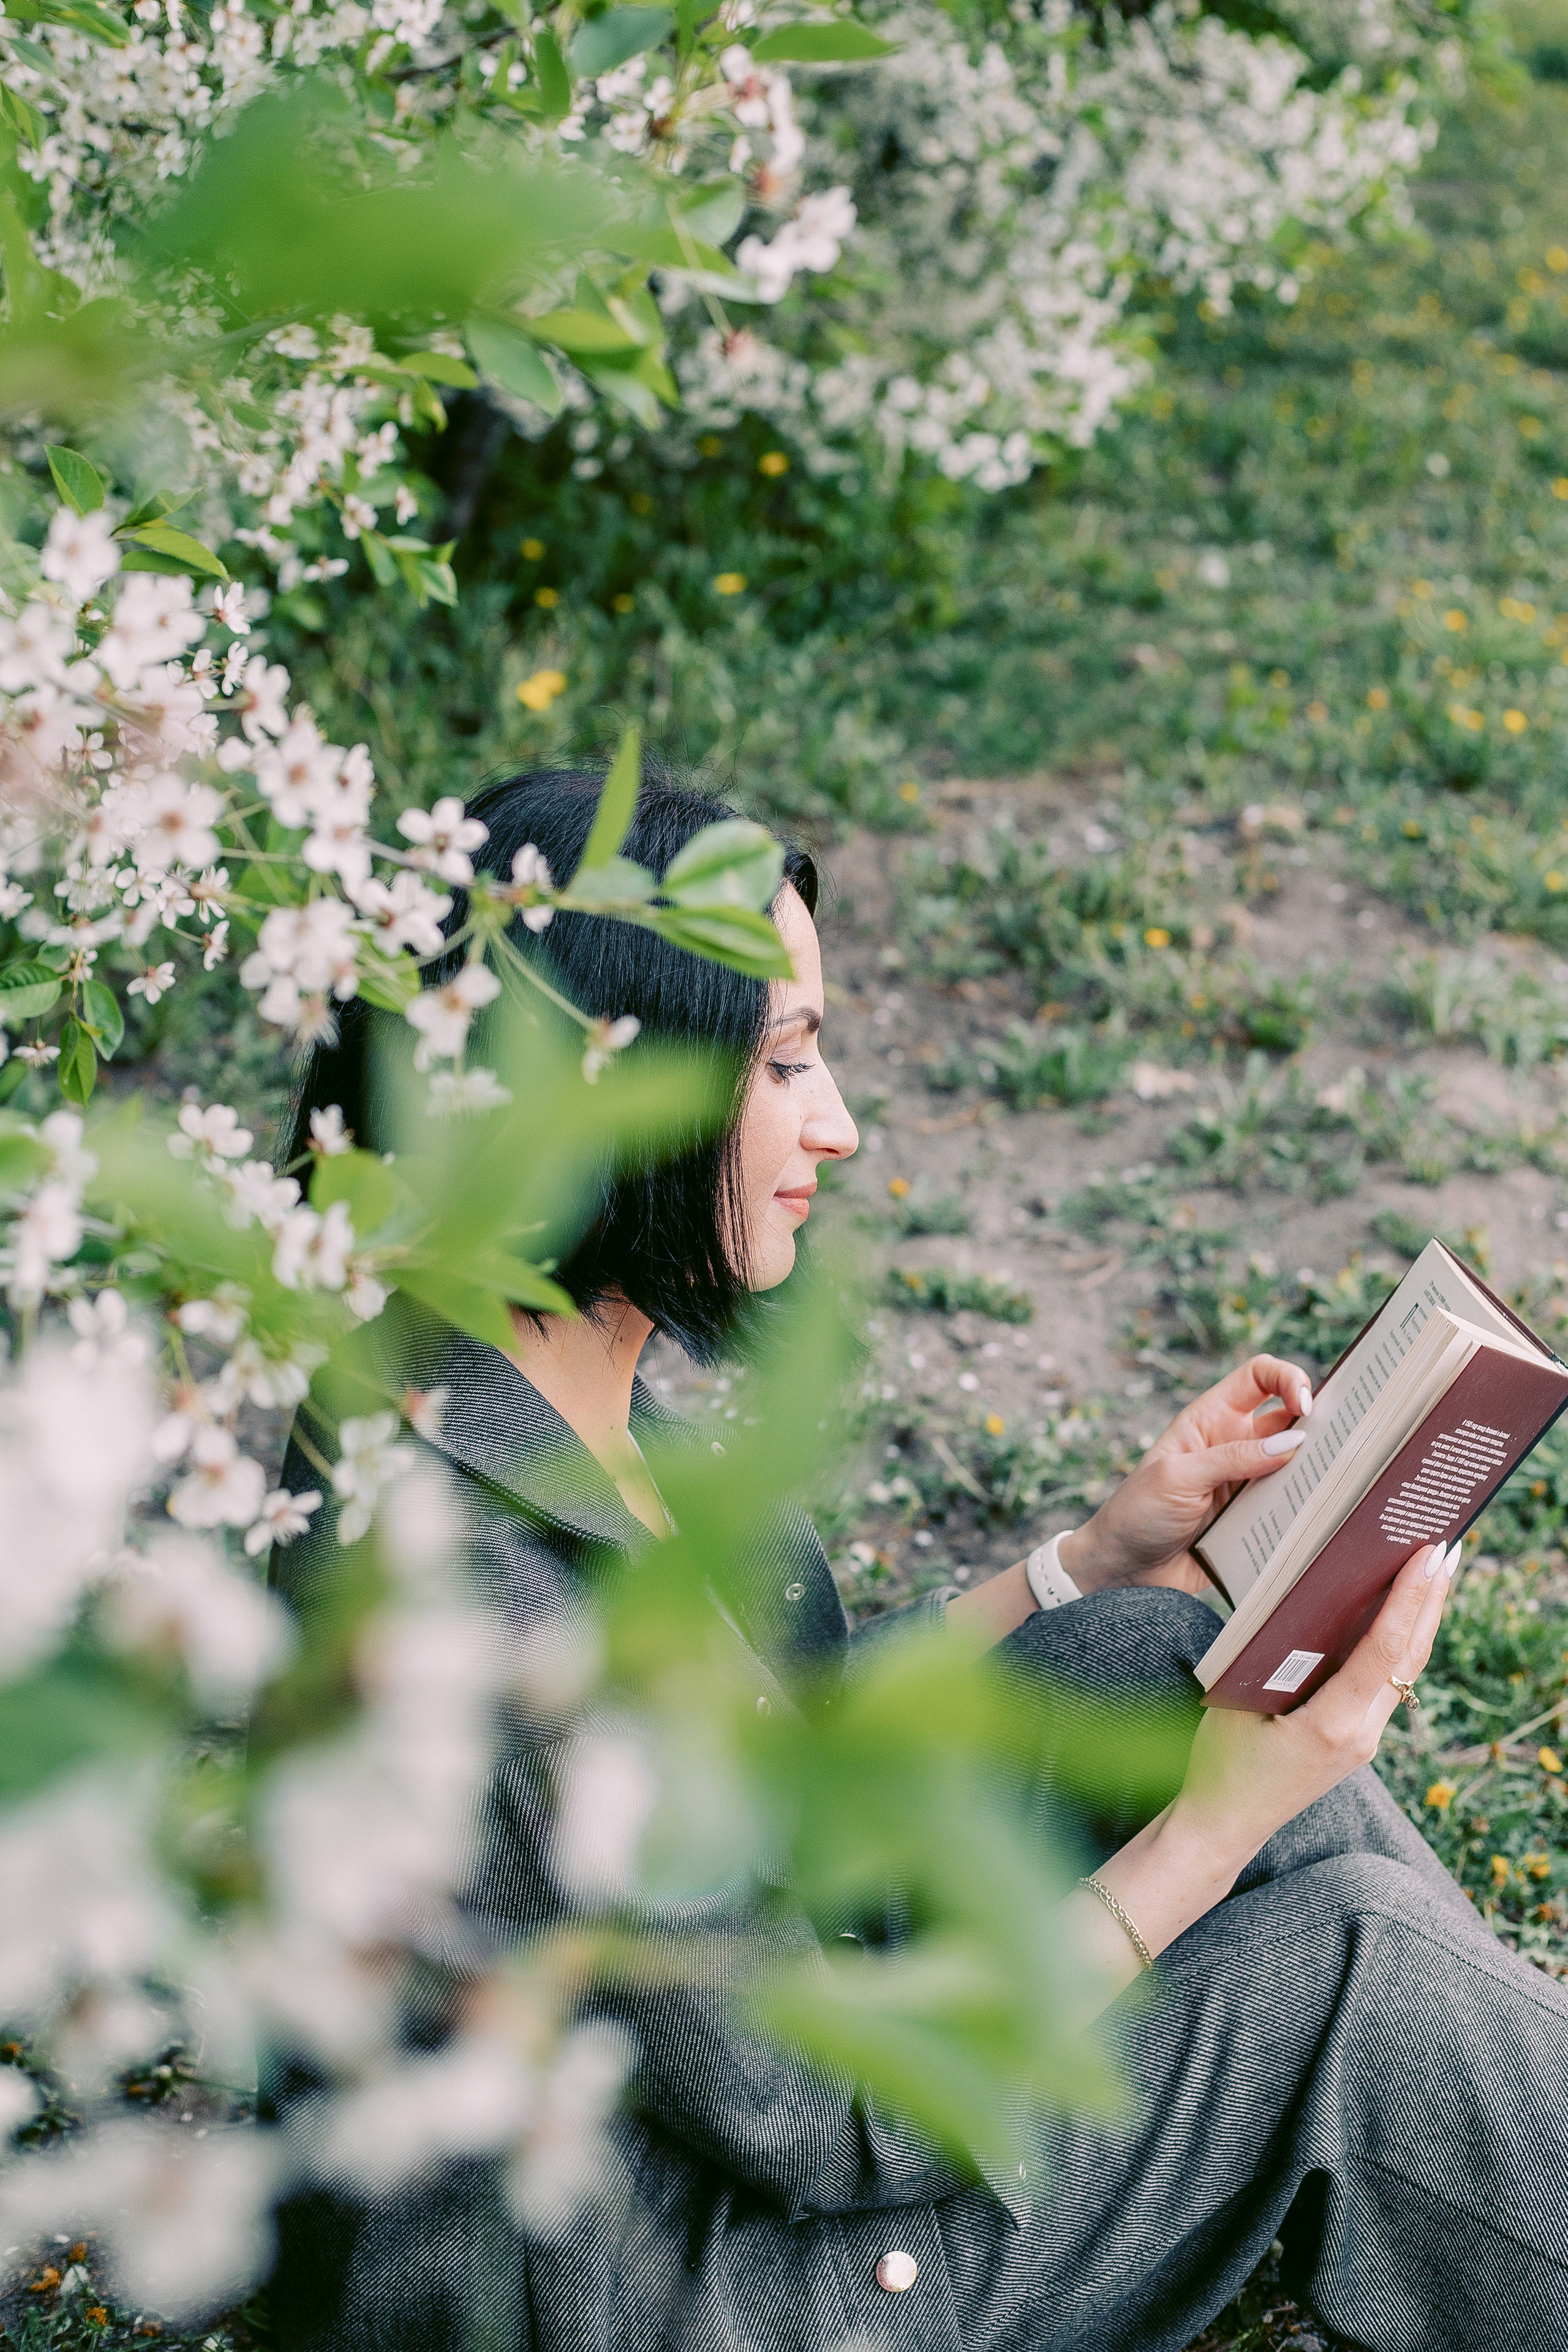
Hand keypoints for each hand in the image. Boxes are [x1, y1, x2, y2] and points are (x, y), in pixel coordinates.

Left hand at [1059, 1352, 1314, 1597]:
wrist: (1121, 1570)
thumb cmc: (1136, 1513)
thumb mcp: (1178, 1478)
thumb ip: (1233, 1459)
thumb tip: (1293, 1442)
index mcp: (1211, 1419)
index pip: (1259, 1376)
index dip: (1287, 1378)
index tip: (1305, 1405)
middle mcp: (1234, 1445)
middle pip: (1291, 1419)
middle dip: (1320, 1423)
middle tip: (1344, 1441)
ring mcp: (1247, 1483)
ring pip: (1298, 1465)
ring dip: (1317, 1471)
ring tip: (1338, 1481)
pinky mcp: (1254, 1519)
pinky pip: (1290, 1508)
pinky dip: (1307, 1510)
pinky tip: (1320, 1519)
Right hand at [1071, 1539, 1456, 2001]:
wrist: (1224, 1826)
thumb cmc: (1221, 1764)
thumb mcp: (1237, 1701)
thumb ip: (1270, 1656)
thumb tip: (1300, 1600)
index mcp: (1332, 1725)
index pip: (1384, 1649)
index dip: (1410, 1598)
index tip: (1429, 1555)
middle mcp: (1362, 1734)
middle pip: (1409, 1655)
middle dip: (1431, 1598)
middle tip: (1445, 1544)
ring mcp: (1365, 1740)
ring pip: (1405, 1668)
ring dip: (1422, 1618)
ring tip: (1434, 1570)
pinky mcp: (1358, 1739)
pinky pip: (1388, 1681)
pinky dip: (1400, 1642)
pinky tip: (1400, 1615)